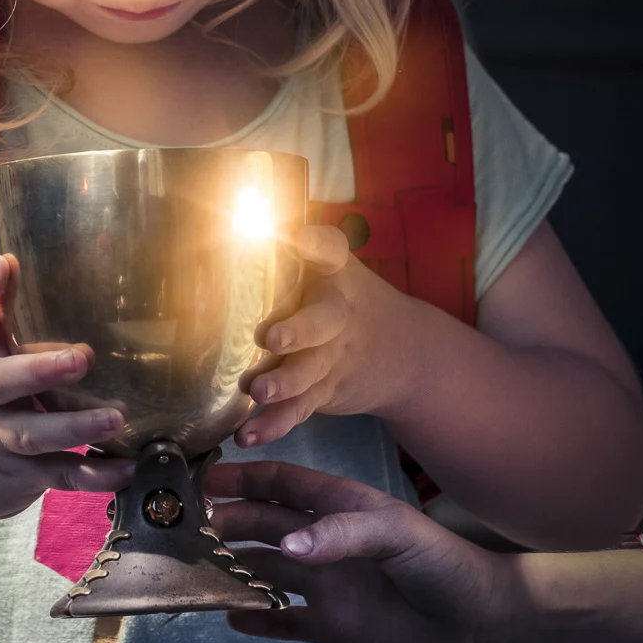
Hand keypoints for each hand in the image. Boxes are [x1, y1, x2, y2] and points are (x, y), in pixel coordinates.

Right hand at [0, 255, 135, 524]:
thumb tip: (47, 251)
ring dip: (74, 427)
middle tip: (81, 358)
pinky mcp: (23, 474)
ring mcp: (1, 436)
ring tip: (114, 418)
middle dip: (37, 370)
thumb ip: (9, 314)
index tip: (3, 263)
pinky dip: (94, 475)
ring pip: (32, 434)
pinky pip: (60, 475)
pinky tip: (126, 466)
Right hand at [207, 461, 515, 642]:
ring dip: (234, 567)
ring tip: (198, 567)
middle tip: (190, 525)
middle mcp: (323, 543)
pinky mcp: (329, 624)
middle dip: (228, 521)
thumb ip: (340, 535)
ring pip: (265, 570)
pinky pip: (282, 620)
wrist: (478, 624)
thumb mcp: (395, 533)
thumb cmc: (442, 565)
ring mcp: (323, 583)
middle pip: (263, 525)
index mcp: (338, 507)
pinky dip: (256, 619)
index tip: (206, 479)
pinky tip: (229, 616)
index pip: (281, 484)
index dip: (244, 478)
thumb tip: (287, 544)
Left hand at [238, 225, 419, 446]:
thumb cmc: (345, 298)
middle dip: (298, 331)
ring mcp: (333, 358)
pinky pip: (300, 410)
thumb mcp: (330, 267)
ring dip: (283, 385)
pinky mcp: (325, 392)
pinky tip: (248, 435)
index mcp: (336, 276)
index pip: (330, 251)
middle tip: (272, 338)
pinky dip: (274, 425)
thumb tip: (235, 208)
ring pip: (308, 373)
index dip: (316, 245)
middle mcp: (337, 316)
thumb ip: (295, 247)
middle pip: (321, 322)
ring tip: (257, 392)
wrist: (407, 353)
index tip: (300, 238)